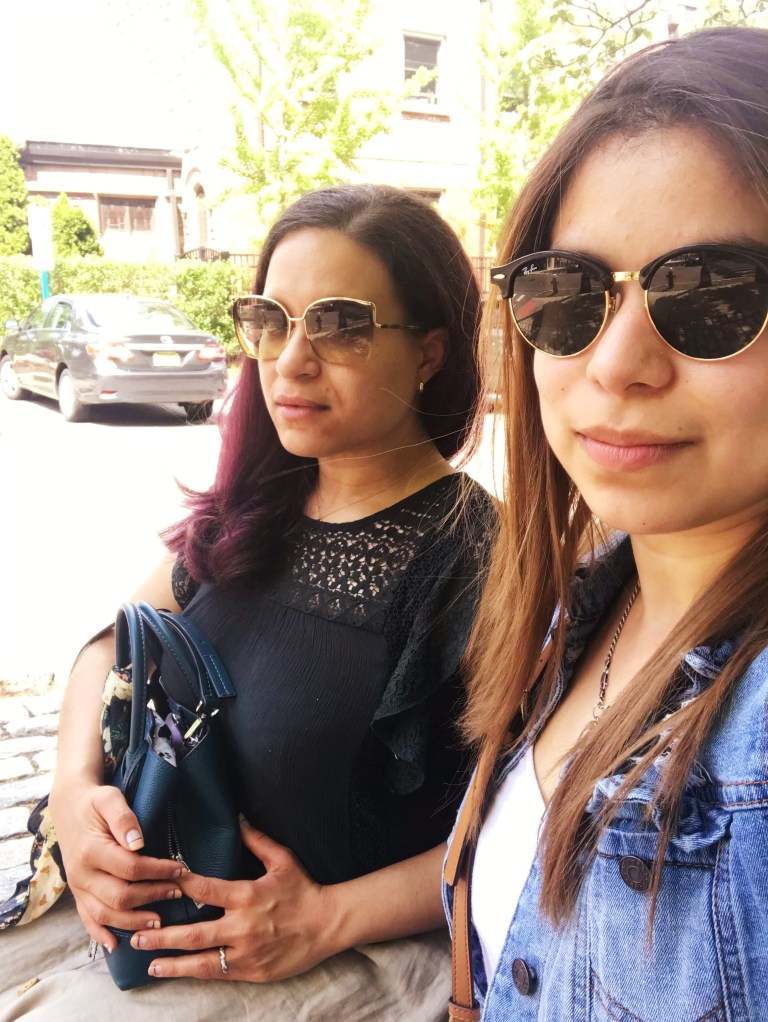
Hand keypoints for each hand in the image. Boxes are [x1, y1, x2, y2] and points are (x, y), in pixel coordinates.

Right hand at [50, 783, 183, 947]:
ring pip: (105, 915)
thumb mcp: (109, 799)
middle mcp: (81, 874)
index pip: (130, 869)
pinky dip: (101, 935)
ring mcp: (77, 888)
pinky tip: (117, 944)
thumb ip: (124, 819)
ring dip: (133, 921)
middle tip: (178, 892)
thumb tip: (139, 844)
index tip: (180, 869)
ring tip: (159, 921)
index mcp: (91, 851)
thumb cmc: (94, 802)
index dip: (158, 872)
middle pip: (120, 896)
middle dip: (152, 896)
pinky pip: (87, 920)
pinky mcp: (77, 894)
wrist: (67, 807)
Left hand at [131, 820, 340, 981]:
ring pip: (201, 961)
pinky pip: (218, 973)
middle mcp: (242, 927)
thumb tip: (237, 819)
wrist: (328, 924)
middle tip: (137, 937)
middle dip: (162, 935)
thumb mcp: (283, 860)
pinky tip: (178, 972)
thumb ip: (257, 841)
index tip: (161, 880)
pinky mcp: (252, 972)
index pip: (205, 890)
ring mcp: (246, 953)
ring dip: (172, 962)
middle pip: (193, 934)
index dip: (181, 884)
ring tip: (149, 963)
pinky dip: (195, 973)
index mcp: (247, 896)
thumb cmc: (304, 889)